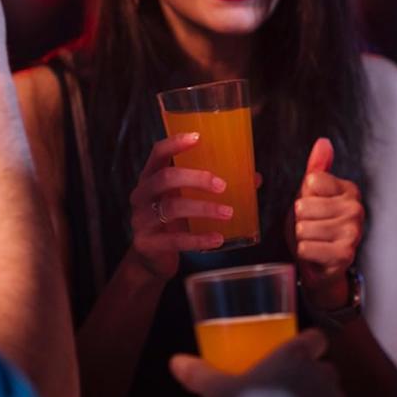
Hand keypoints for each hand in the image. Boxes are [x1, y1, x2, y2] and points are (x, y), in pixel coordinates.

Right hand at [127, 134, 232, 279]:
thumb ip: (212, 187)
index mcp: (151, 177)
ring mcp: (142, 219)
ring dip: (204, 208)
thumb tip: (253, 178)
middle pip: (166, 177)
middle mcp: (142, 194)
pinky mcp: (147, 243)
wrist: (150, 259)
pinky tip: (218, 239)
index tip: (198, 137)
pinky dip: (199, 239)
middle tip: (222, 185)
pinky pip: (176, 240)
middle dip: (197, 178)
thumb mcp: (186, 199)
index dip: (175, 143)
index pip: (158, 152)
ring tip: (228, 212)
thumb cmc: (172, 220)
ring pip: (173, 208)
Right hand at [170, 330, 344, 396]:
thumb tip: (178, 363)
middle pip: (328, 370)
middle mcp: (320, 378)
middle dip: (317, 378)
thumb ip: (199, 372)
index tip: (303, 349)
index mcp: (295, 357)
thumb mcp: (216, 387)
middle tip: (295, 389)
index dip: (311, 343)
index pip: (316, 338)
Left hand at [292, 138, 363, 309]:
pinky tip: (316, 254)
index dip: (304, 196)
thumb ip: (316, 168)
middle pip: (303, 206)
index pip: (311, 181)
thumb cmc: (315, 227)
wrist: (322, 266)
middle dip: (300, 220)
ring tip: (314, 241)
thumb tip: (323, 143)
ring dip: (302, 238)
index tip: (313, 207)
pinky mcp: (345, 255)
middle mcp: (356, 208)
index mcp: (348, 190)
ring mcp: (353, 232)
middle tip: (311, 228)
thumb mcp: (310, 195)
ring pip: (303, 228)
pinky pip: (306, 247)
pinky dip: (305, 253)